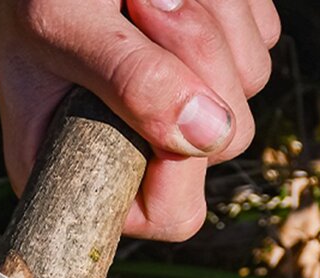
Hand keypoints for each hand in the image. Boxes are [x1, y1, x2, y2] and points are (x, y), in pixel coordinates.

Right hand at [0, 0, 279, 240]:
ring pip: (248, 81)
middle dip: (194, 62)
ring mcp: (182, 108)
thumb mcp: (61, 28)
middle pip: (223, 142)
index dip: (182, 168)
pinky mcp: (213, 61)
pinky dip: (227, 4)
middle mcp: (141, 152)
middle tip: (142, 3)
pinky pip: (258, 38)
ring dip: (209, 20)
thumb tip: (208, 133)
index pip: (169, 214)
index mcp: (84, 175)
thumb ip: (129, 82)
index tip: (164, 100)